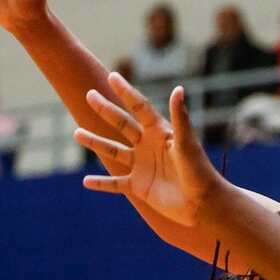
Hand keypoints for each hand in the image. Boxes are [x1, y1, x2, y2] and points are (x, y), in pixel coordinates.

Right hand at [82, 81, 236, 235]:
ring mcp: (142, 166)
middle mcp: (148, 146)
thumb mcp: (187, 143)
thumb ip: (180, 117)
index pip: (140, 108)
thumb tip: (178, 89)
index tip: (112, 76)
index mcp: (160, 133)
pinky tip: (86, 182)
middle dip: (105, 110)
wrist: (202, 203)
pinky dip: (102, 184)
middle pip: (123, 124)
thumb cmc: (199, 171)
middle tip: (88, 95)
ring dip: (96, 143)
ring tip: (77, 133)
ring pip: (114, 152)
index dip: (126, 92)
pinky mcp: (139, 187)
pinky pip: (116, 184)